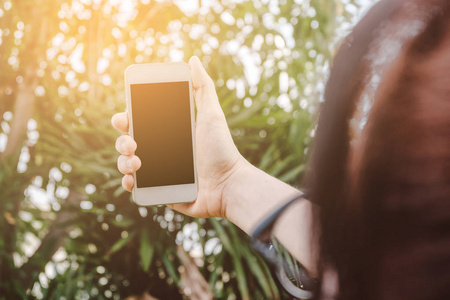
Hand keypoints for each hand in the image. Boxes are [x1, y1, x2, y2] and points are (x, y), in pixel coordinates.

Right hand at [111, 56, 245, 218]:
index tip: (124, 117)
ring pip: (128, 164)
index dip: (127, 119)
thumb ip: (202, 87)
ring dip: (123, 162)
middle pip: (129, 142)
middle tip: (132, 142)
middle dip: (123, 140)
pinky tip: (132, 180)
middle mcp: (161, 151)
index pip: (140, 123)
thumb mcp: (211, 114)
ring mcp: (159, 172)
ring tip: (136, 162)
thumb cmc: (222, 149)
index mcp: (169, 133)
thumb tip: (193, 60)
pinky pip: (137, 188)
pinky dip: (129, 183)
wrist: (228, 185)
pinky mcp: (160, 191)